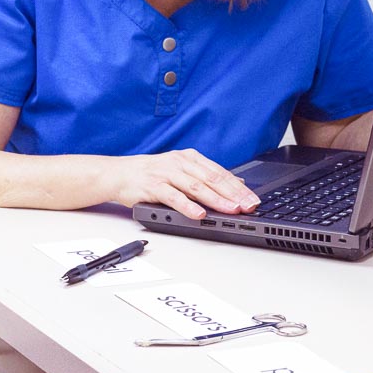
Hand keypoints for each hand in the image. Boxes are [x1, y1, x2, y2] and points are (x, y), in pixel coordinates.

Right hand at [109, 149, 259, 218]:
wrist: (119, 173)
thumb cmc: (151, 174)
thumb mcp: (180, 170)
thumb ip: (204, 177)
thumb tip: (235, 185)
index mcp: (189, 158)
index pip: (219, 172)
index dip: (238, 186)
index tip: (253, 199)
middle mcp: (179, 162)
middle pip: (211, 178)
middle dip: (233, 194)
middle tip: (248, 206)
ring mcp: (165, 173)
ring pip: (195, 187)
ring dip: (216, 199)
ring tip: (231, 210)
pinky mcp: (152, 186)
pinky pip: (173, 196)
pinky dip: (187, 206)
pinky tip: (199, 214)